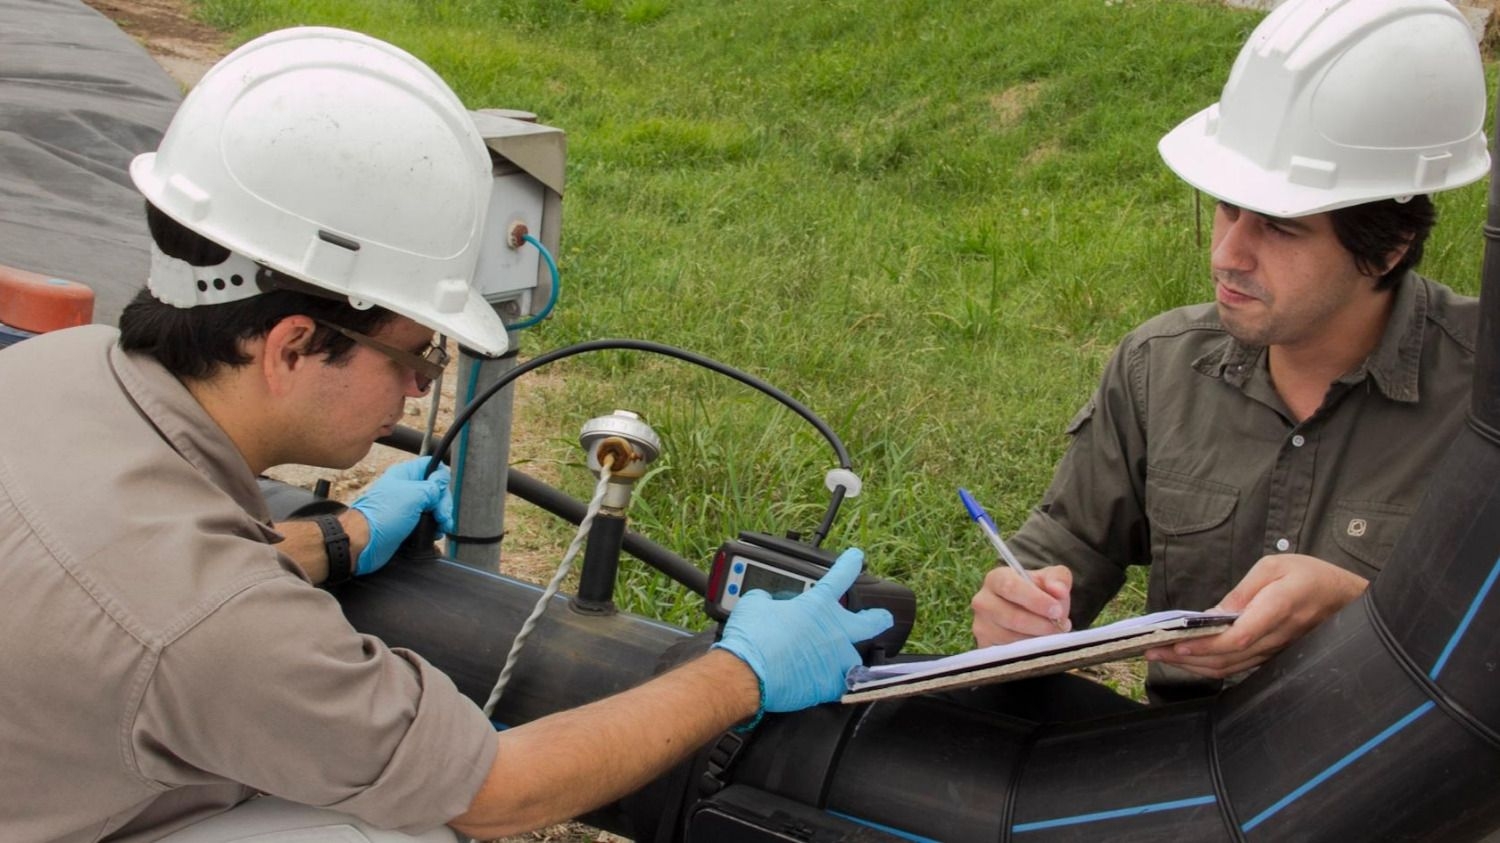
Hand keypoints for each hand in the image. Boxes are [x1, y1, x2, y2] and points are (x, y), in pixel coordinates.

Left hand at [349, 458, 454, 574]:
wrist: (363, 542)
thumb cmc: (382, 516)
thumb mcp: (415, 495)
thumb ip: (434, 486)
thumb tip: (443, 479)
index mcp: (406, 475)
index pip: (431, 466)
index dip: (441, 478)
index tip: (442, 492)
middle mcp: (407, 489)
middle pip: (436, 489)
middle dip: (443, 503)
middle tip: (442, 516)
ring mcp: (407, 507)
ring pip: (433, 507)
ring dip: (441, 517)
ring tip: (441, 527)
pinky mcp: (407, 523)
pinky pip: (426, 522)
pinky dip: (433, 527)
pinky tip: (435, 533)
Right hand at [712, 548, 893, 712]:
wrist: (747, 673)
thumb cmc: (751, 638)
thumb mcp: (754, 604)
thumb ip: (768, 599)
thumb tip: (769, 603)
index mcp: (817, 606)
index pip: (840, 577)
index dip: (850, 565)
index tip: (857, 558)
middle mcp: (833, 631)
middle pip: (869, 622)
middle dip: (878, 618)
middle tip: (882, 617)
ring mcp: (835, 660)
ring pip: (854, 659)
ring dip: (846, 659)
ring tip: (837, 662)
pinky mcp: (829, 686)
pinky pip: (840, 686)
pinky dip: (834, 685)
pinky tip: (825, 685)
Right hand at [970, 564, 1072, 645]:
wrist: (1029, 611)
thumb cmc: (1039, 592)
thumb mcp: (1051, 579)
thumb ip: (1058, 579)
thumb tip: (1058, 590)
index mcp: (996, 579)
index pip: (1010, 587)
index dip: (1035, 600)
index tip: (1056, 610)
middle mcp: (983, 601)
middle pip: (1011, 617)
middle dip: (1040, 624)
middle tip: (1060, 626)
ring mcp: (981, 626)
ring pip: (1011, 638)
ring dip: (1037, 639)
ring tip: (1052, 634)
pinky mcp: (984, 646)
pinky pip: (1008, 654)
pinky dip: (1028, 652)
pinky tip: (1038, 643)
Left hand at [1145, 553, 1367, 677]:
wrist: (1345, 599)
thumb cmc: (1309, 575)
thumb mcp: (1273, 567)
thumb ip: (1242, 592)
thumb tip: (1211, 617)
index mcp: (1279, 608)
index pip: (1238, 638)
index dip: (1205, 645)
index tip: (1175, 644)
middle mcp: (1277, 637)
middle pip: (1227, 658)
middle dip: (1186, 658)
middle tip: (1151, 651)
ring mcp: (1276, 652)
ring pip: (1230, 668)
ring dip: (1193, 665)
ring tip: (1162, 656)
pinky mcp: (1273, 657)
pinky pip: (1238, 667)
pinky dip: (1210, 666)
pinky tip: (1189, 660)